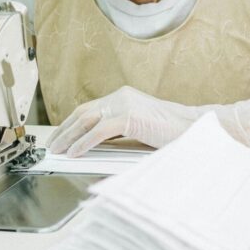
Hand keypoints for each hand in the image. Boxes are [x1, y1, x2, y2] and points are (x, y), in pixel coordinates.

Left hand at [46, 86, 249, 155]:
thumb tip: (96, 144)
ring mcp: (125, 104)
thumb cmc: (174, 132)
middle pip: (83, 112)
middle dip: (64, 130)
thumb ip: (121, 132)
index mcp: (125, 96)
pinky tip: (75, 153)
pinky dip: (83, 142)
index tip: (60, 136)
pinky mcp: (130, 117)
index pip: (89, 108)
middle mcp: (122, 96)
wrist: (196, 128)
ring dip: (69, 136)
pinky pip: (98, 131)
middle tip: (52, 145)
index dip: (71, 123)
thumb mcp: (141, 129)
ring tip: (58, 150)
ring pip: (86, 120)